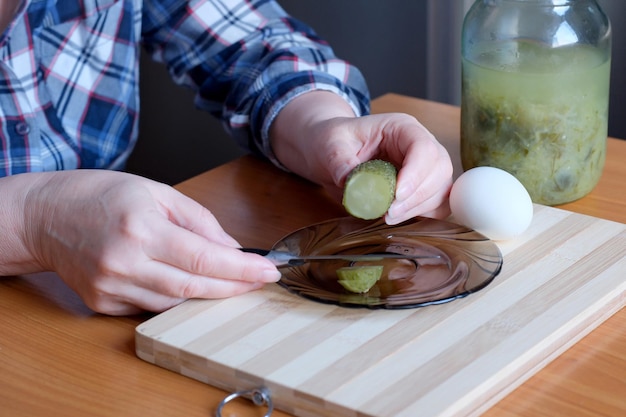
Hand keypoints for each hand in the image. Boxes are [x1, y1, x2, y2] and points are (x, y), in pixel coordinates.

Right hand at [4, 170, 279, 314]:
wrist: (45, 216)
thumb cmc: (101, 195)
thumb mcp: (157, 192)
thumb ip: (200, 221)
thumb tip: (233, 249)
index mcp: (141, 228)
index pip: (204, 258)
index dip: (241, 270)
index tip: (269, 271)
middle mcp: (124, 262)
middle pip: (194, 286)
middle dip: (234, 287)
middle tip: (259, 281)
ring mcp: (110, 287)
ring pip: (175, 301)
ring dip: (206, 292)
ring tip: (225, 278)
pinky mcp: (102, 303)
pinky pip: (151, 306)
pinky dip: (174, 296)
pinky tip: (182, 281)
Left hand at [270, 91, 452, 222]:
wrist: (333, 152)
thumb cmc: (335, 140)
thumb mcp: (330, 145)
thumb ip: (340, 162)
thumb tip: (351, 183)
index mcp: (402, 128)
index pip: (423, 147)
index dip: (415, 174)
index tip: (396, 196)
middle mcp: (420, 145)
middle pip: (439, 170)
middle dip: (416, 196)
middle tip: (388, 213)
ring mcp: (425, 167)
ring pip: (441, 189)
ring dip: (418, 208)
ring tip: (388, 217)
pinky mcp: (422, 188)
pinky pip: (436, 204)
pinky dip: (422, 215)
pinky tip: (398, 219)